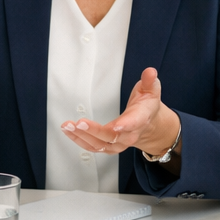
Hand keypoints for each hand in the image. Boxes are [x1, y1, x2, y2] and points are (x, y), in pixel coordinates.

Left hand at [60, 67, 179, 157]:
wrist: (148, 125)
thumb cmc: (146, 107)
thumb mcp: (151, 91)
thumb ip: (149, 81)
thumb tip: (150, 72)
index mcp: (140, 119)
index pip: (133, 123)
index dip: (125, 125)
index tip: (115, 125)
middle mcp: (129, 135)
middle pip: (111, 136)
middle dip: (94, 130)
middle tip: (79, 123)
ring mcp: (118, 144)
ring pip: (99, 144)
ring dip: (82, 136)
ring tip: (68, 126)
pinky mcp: (108, 147)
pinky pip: (93, 147)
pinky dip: (80, 140)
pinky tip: (69, 132)